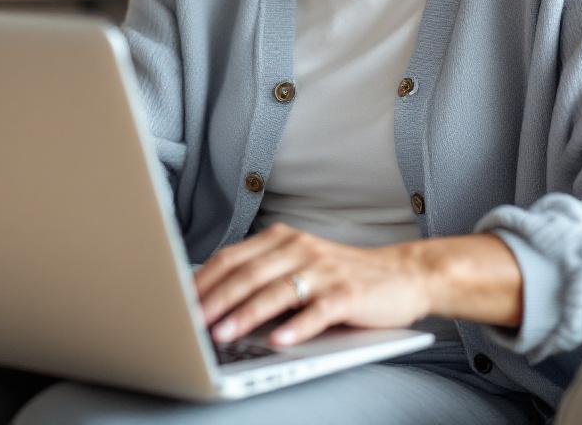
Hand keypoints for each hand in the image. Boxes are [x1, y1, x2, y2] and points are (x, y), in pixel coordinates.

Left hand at [193, 222, 431, 347]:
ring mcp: (324, 270)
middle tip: (190, 321)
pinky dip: (296, 327)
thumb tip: (213, 300)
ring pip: (277, 291)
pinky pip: (318, 311)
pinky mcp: (348, 293)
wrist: (403, 274)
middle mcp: (300, 249)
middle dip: (216, 299)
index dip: (203, 279)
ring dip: (246, 314)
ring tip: (223, 334)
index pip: (233, 257)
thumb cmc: (341, 275)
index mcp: (282, 240)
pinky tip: (278, 341)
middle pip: (249, 273)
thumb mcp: (299, 265)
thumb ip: (263, 274)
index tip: (178, 301)